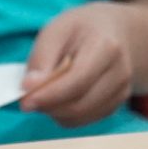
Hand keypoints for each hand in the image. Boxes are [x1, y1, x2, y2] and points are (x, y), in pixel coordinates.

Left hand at [19, 3, 134, 126]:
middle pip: (79, 105)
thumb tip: (29, 88)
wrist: (114, 32)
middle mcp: (120, 72)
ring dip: (55, 112)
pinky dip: (66, 115)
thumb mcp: (56, 30)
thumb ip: (41, 59)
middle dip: (48, 106)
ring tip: (43, 94)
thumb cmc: (81, 29)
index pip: (77, 81)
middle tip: (27, 99)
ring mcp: (122, 91)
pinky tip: (59, 98)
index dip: (49, 95)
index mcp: (107, 47)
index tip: (25, 100)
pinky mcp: (117, 104)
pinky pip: (85, 120)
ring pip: (81, 117)